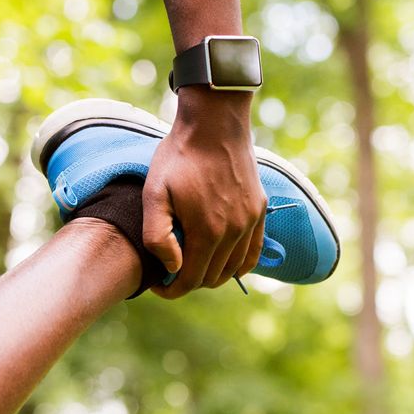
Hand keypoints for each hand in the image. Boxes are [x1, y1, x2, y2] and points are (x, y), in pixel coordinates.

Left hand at [142, 89, 265, 297]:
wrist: (214, 124)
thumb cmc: (178, 157)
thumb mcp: (154, 193)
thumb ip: (158, 236)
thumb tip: (173, 266)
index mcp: (208, 231)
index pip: (191, 280)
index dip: (172, 290)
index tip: (158, 285)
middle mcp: (234, 232)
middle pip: (212, 277)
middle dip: (189, 282)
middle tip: (170, 272)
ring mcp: (250, 221)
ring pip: (233, 268)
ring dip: (212, 274)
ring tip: (191, 264)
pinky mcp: (259, 210)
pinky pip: (253, 252)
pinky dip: (239, 265)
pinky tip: (223, 262)